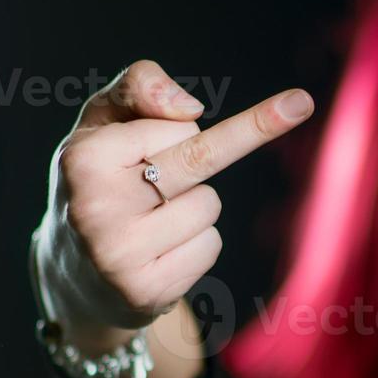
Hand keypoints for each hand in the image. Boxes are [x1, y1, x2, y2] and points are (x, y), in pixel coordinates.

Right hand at [34, 59, 313, 348]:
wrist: (76, 272)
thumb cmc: (100, 179)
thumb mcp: (105, 120)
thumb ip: (140, 86)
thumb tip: (189, 107)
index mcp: (83, 158)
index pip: (178, 127)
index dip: (175, 133)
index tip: (155, 145)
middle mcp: (95, 207)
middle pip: (201, 158)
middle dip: (253, 128)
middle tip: (302, 101)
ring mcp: (119, 255)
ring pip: (209, 206)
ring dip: (192, 209)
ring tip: (147, 223)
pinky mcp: (145, 292)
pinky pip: (209, 247)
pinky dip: (194, 246)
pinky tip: (156, 255)